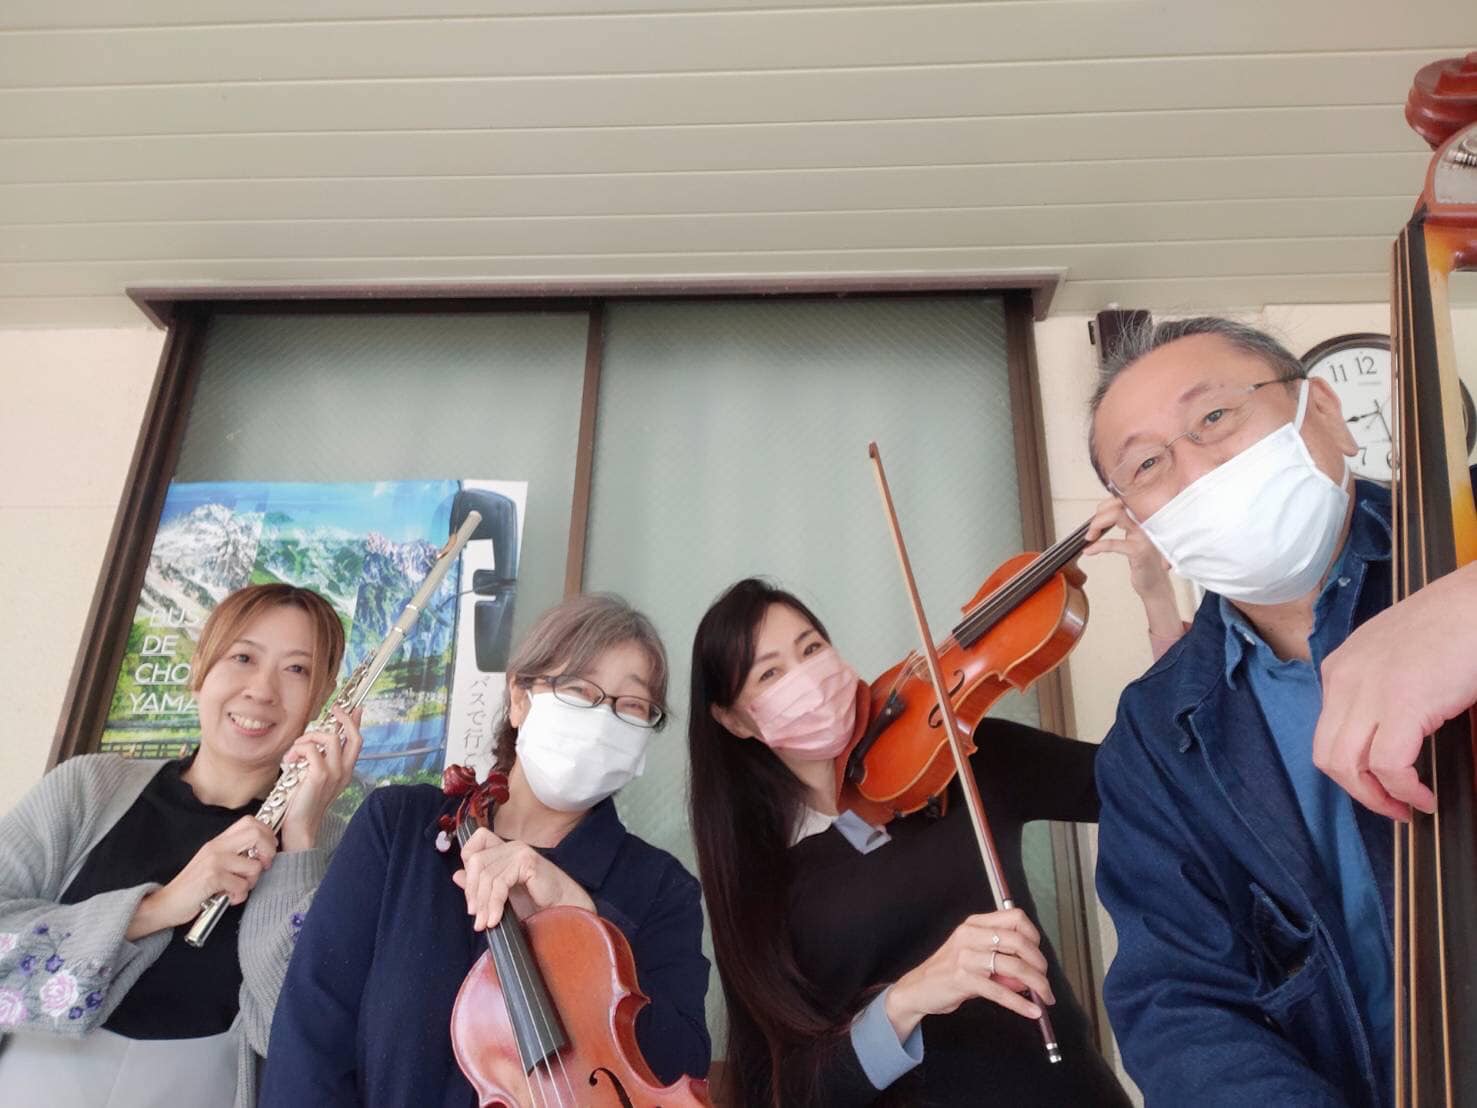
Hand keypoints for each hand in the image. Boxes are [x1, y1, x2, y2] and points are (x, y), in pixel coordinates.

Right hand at [127, 815, 277, 938]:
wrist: (167, 903)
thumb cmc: (195, 886)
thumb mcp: (215, 863)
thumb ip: (235, 854)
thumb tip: (264, 852)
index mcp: (219, 841)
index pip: (250, 822)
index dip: (267, 834)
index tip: (268, 851)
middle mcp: (217, 846)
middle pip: (256, 834)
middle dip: (268, 852)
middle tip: (262, 868)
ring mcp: (214, 861)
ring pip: (253, 865)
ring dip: (251, 882)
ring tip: (238, 890)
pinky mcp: (211, 877)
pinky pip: (241, 885)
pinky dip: (239, 896)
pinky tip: (229, 898)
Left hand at [279, 706, 363, 851]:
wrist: (300, 827)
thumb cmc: (303, 803)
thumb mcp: (315, 779)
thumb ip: (318, 762)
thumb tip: (313, 744)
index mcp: (345, 772)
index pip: (356, 742)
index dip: (356, 723)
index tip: (354, 709)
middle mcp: (344, 771)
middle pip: (352, 736)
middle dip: (344, 718)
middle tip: (335, 709)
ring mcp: (334, 773)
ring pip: (329, 738)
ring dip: (309, 737)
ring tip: (296, 748)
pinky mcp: (320, 776)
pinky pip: (311, 750)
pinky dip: (298, 749)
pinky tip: (290, 759)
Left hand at [452, 828, 594, 930]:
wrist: (564, 909)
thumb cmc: (537, 902)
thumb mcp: (503, 894)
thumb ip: (482, 884)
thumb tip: (456, 875)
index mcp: (505, 849)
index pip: (476, 841)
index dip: (466, 861)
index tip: (470, 892)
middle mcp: (512, 846)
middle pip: (476, 861)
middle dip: (472, 891)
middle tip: (476, 915)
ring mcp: (520, 851)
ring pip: (486, 874)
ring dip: (483, 903)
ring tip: (485, 923)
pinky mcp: (527, 862)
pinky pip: (500, 882)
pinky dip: (495, 903)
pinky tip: (496, 919)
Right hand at [884, 909, 1054, 1040]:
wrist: (917, 989)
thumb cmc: (948, 972)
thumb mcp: (975, 959)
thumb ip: (1002, 964)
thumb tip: (1031, 977)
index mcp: (975, 924)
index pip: (1015, 918)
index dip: (1034, 936)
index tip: (1039, 956)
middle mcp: (970, 935)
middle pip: (1018, 941)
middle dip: (1039, 963)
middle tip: (1045, 980)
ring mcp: (965, 956)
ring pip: (1013, 966)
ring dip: (1036, 984)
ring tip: (1044, 998)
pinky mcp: (962, 978)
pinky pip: (999, 991)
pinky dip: (1020, 1003)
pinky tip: (1031, 1011)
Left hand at [1083, 496, 1181, 637]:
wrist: (1155, 584)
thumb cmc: (1142, 562)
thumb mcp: (1132, 538)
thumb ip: (1123, 525)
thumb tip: (1099, 516)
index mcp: (1142, 518)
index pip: (1121, 500)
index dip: (1104, 506)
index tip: (1095, 519)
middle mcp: (1145, 522)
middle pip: (1117, 504)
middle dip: (1098, 515)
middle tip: (1090, 531)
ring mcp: (1143, 535)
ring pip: (1116, 516)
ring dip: (1097, 524)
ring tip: (1089, 537)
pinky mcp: (1139, 551)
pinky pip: (1113, 542)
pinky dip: (1097, 546)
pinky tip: (1089, 551)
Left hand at [1313, 563, 1476, 819]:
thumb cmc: (1456, 624)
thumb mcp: (1400, 657)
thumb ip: (1382, 689)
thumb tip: (1392, 735)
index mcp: (1342, 668)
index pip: (1327, 733)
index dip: (1352, 769)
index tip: (1379, 785)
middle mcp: (1344, 678)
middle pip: (1327, 755)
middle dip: (1358, 791)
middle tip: (1392, 806)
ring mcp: (1369, 689)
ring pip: (1345, 764)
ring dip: (1376, 797)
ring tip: (1407, 806)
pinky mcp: (1403, 700)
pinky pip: (1387, 764)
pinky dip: (1403, 790)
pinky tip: (1424, 796)